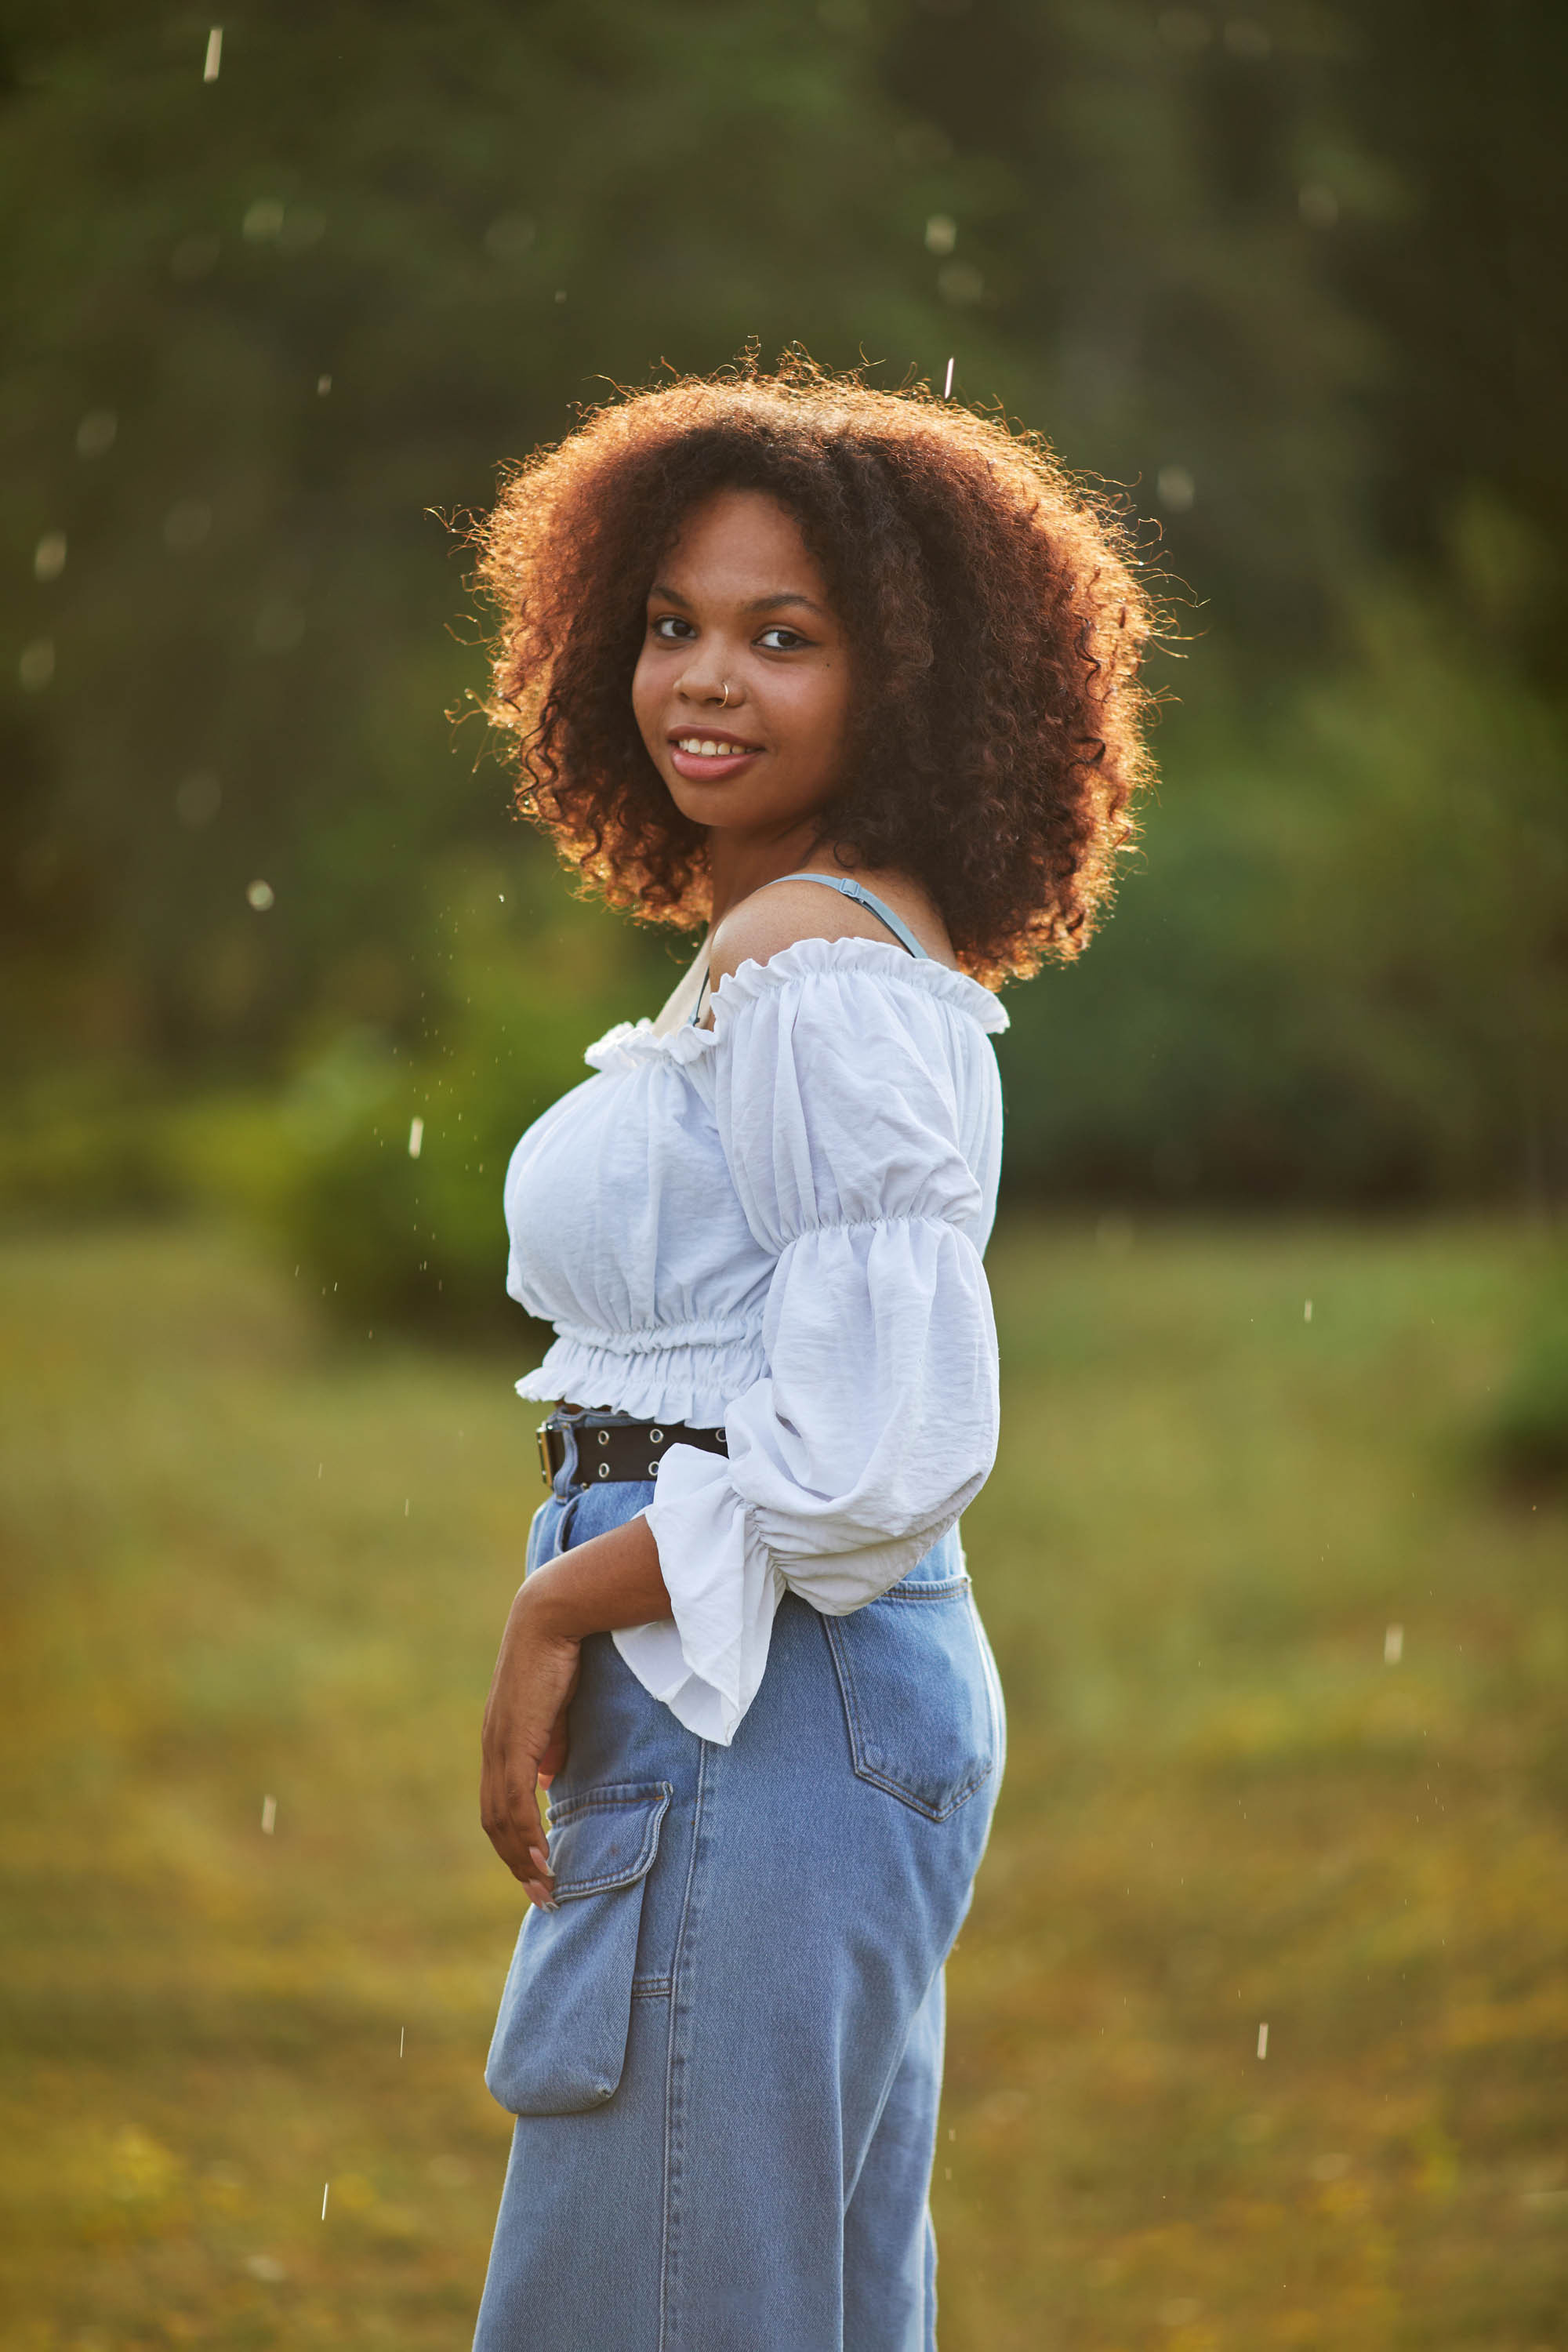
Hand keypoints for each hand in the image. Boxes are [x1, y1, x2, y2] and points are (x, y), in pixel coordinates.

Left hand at [480, 1581, 581, 1903]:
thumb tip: (548, 1777)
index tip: (537, 1870)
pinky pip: (516, 1801)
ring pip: (501, 1818)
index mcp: (501, 1741)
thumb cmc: (560, 1655)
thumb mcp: (556, 1711)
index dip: (514, 1841)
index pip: (499, 1804)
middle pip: (495, 1821)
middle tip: (542, 1895)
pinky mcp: (516, 1741)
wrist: (552, 1616)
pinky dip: (526, 1834)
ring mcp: (501, 1745)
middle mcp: (493, 1747)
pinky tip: (543, 1856)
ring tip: (545, 1887)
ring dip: (522, 1858)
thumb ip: (551, 1744)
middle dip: (517, 1863)